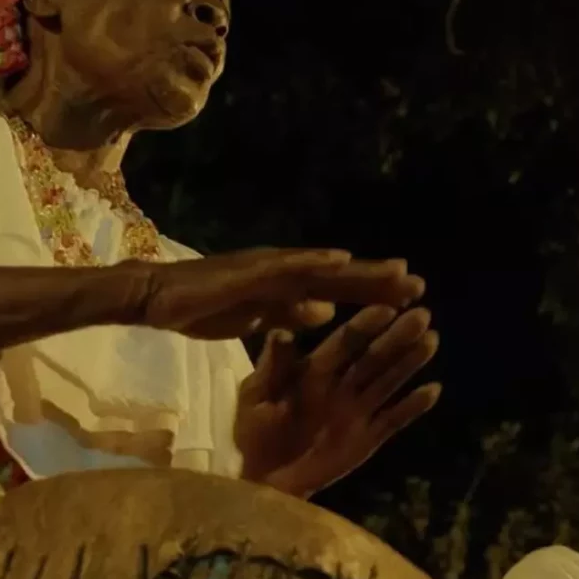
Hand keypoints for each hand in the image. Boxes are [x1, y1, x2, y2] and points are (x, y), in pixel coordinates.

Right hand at [129, 249, 424, 339]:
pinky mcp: (249, 271)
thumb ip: (291, 314)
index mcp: (287, 287)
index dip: (372, 296)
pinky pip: (287, 266)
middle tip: (420, 286)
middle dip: (380, 282)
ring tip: (397, 273)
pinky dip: (315, 261)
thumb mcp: (258, 319)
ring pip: (324, 268)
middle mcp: (285, 271)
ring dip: (361, 270)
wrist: (157, 297)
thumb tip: (327, 313)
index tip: (408, 302)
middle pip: (341, 277)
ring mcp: (268, 268)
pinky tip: (341, 260)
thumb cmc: (203, 308)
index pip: (338, 292)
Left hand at [234, 305, 441, 495]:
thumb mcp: (257, 398)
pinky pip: (395, 419)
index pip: (344, 342)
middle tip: (422, 314)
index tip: (386, 307)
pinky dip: (414, 405)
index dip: (364, 325)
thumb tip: (280, 333)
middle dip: (397, 336)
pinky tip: (433, 389)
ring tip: (432, 339)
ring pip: (389, 381)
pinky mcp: (368, 438)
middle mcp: (342, 385)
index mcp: (314, 370)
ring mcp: (358, 411)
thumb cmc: (255, 432)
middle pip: (374, 357)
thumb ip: (273, 369)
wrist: (264, 478)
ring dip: (410, 361)